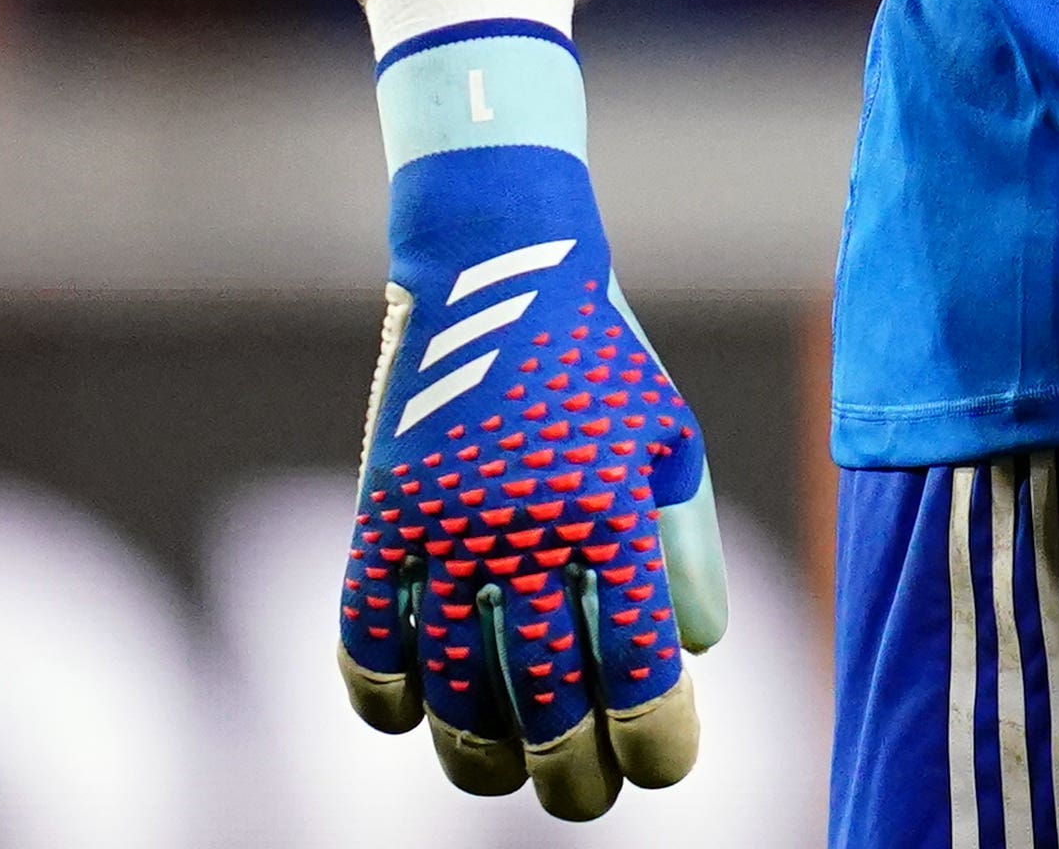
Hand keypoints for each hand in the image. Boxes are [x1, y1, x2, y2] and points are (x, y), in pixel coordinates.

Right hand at [335, 126, 728, 816]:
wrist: (497, 264)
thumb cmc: (599, 364)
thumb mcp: (669, 441)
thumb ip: (686, 550)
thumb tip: (691, 654)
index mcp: (614, 513)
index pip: (641, 670)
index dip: (657, 741)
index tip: (663, 767)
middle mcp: (528, 530)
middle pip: (548, 705)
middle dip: (575, 775)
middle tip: (587, 799)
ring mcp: (443, 529)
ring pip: (454, 696)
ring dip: (482, 756)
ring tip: (505, 776)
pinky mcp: (381, 519)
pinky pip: (368, 644)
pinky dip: (386, 697)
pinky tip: (413, 716)